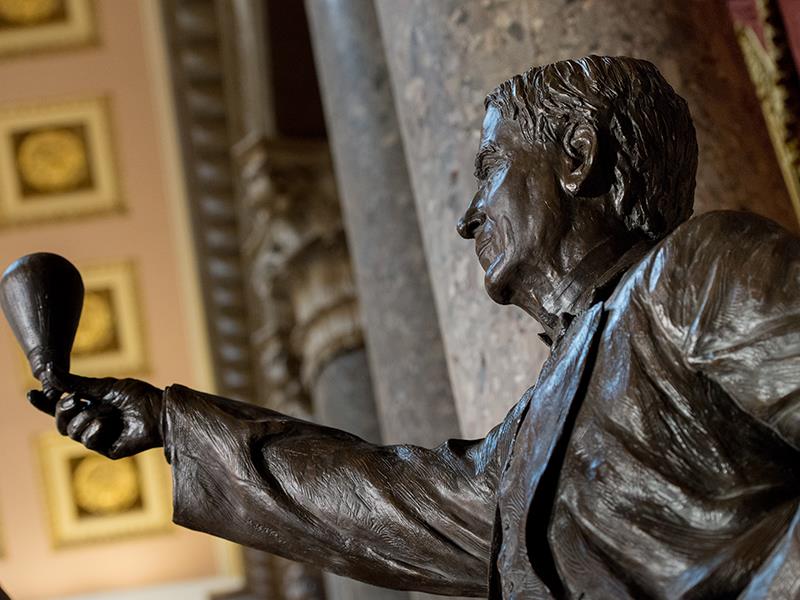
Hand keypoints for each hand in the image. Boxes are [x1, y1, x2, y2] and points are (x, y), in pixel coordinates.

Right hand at [28, 368, 163, 458]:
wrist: (159, 411)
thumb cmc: (138, 396)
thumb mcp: (104, 386)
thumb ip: (77, 384)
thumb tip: (48, 371)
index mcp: (90, 406)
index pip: (60, 407)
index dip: (44, 403)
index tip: (31, 394)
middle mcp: (91, 422)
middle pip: (60, 423)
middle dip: (63, 410)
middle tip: (75, 400)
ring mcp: (98, 437)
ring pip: (71, 432)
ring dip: (87, 418)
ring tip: (107, 411)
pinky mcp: (107, 450)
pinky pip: (88, 441)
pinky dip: (95, 429)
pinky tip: (109, 423)